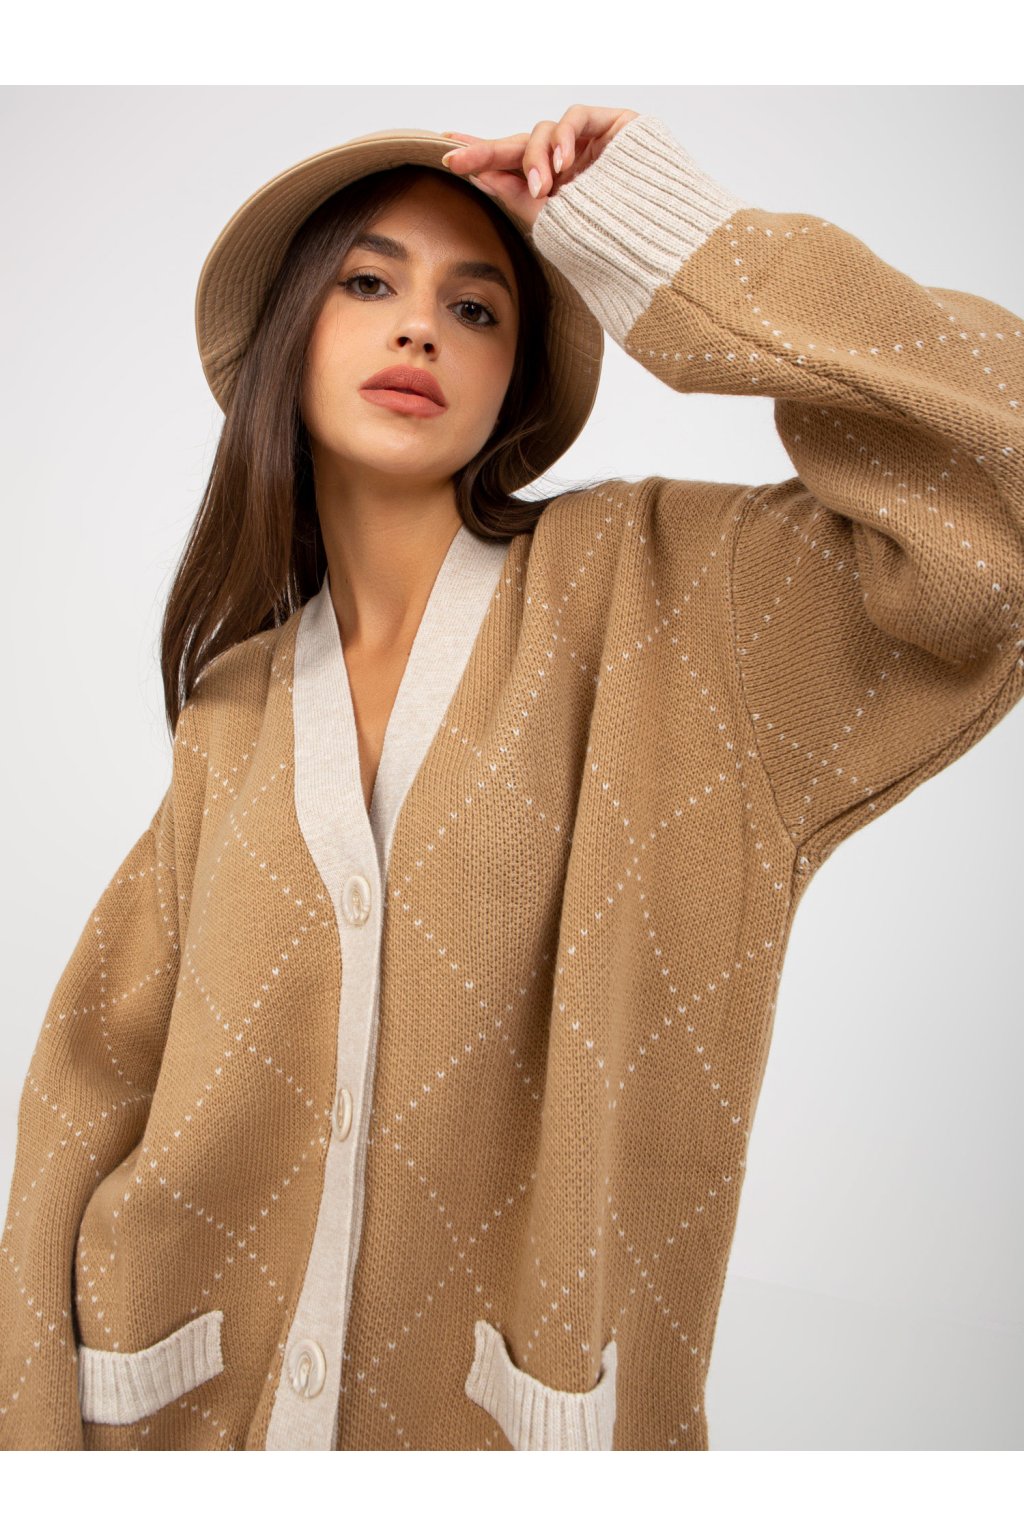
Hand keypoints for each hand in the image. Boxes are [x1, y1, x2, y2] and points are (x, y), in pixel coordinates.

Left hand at [439, 104, 640, 230]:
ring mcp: (590, 144)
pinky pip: (575, 117)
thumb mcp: (553, 221)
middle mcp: (570, 163)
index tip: (448, 155)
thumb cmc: (611, 241)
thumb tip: (481, 175)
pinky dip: (564, 139)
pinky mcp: (613, 125)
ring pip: (544, 132)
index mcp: (556, 186)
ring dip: (536, 156)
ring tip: (542, 186)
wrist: (657, 245)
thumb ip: (519, 196)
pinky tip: (563, 165)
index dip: (481, 156)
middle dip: (488, 152)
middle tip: (458, 159)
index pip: (513, 165)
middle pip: (521, 146)